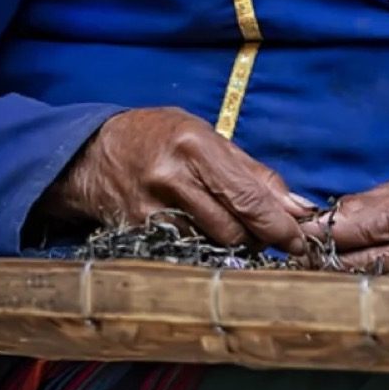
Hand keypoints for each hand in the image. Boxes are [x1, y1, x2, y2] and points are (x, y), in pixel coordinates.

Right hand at [42, 107, 311, 252]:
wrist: (89, 153)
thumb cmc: (157, 137)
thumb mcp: (207, 137)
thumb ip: (253, 174)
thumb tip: (296, 206)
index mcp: (194, 146)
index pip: (247, 198)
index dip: (279, 226)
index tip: (299, 242)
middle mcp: (171, 179)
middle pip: (231, 230)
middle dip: (256, 237)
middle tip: (265, 234)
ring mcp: (150, 210)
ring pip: (209, 246)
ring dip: (230, 245)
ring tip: (229, 228)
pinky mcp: (136, 234)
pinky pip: (184, 251)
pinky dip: (201, 249)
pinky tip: (199, 234)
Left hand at [304, 172, 388, 274]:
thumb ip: (370, 203)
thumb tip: (327, 219)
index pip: (376, 224)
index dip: (336, 231)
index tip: (304, 234)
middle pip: (376, 259)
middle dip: (334, 258)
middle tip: (302, 257)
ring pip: (382, 280)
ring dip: (345, 276)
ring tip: (317, 270)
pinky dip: (367, 287)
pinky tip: (345, 284)